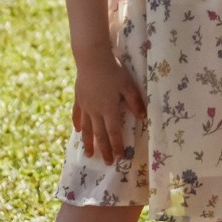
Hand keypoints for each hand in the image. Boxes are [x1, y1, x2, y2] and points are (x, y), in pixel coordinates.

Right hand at [72, 51, 146, 165]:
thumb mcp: (128, 85)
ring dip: (88, 142)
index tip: (119, 157)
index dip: (117, 145)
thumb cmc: (113, 70)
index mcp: (109, 109)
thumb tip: (143, 117)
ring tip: (89, 154)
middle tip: (106, 163)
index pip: (114, 132)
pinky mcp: (78, 99)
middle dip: (104, 149)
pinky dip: (77, 123)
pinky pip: (77, 114)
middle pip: (100, 134)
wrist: (91, 58)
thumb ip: (135, 102)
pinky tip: (77, 130)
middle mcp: (96, 111)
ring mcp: (85, 106)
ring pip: (86, 128)